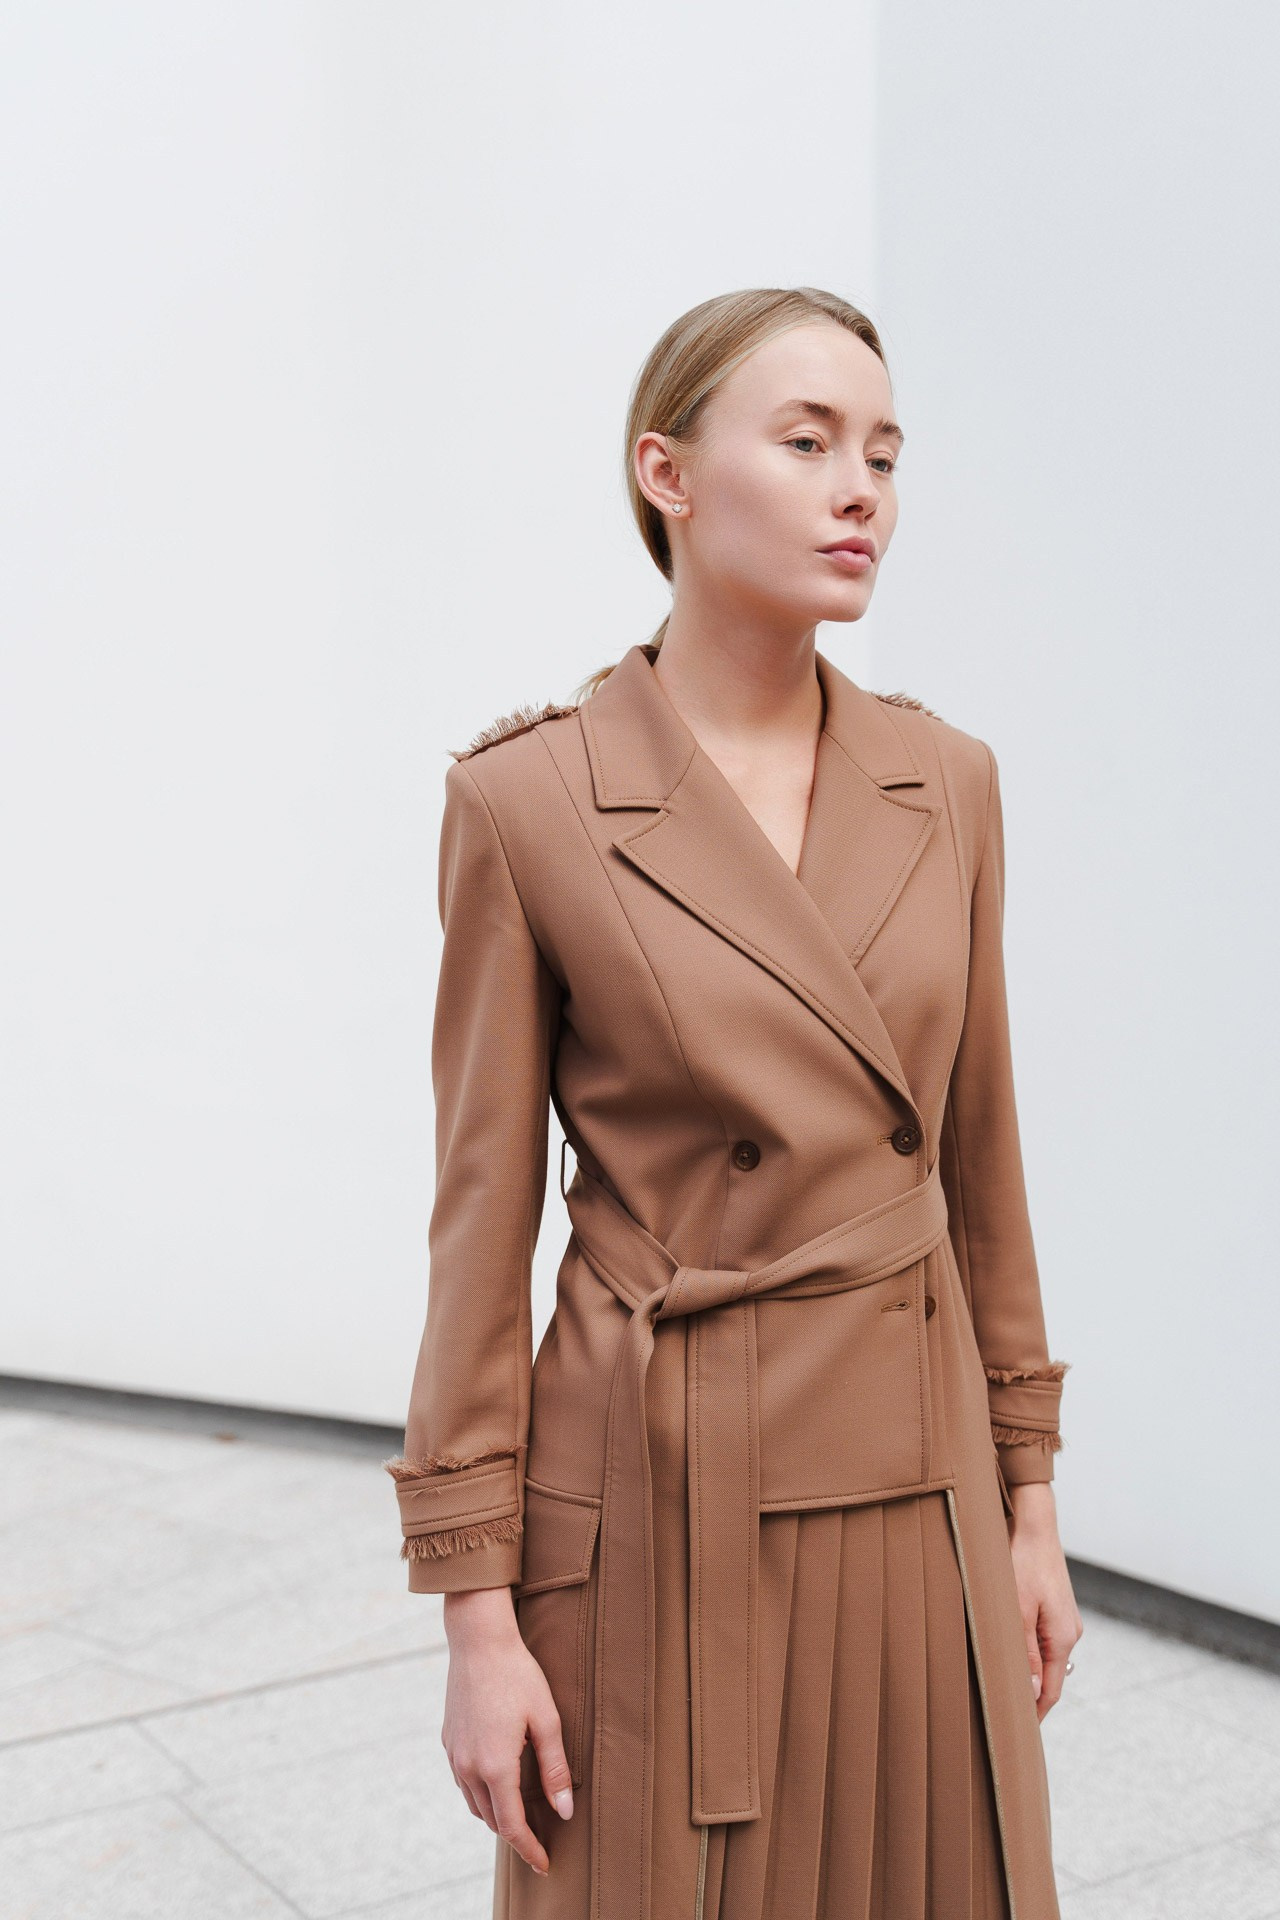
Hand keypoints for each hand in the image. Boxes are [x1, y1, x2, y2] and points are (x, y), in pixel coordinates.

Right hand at [441, 1587, 575, 1875]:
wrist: (479, 1641)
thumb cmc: (518, 1675)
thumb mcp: (546, 1720)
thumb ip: (555, 1769)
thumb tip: (564, 1812)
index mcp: (496, 1766)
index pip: (513, 1825)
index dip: (529, 1849)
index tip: (544, 1864)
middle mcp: (469, 1767)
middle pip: (492, 1819)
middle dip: (515, 1834)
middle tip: (539, 1840)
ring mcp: (454, 1755)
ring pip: (474, 1803)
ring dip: (496, 1814)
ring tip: (520, 1814)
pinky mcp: (448, 1740)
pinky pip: (464, 1782)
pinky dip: (481, 1793)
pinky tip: (497, 1782)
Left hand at [1006, 1482, 1084, 1722]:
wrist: (1034, 1525)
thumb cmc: (1021, 1563)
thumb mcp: (1016, 1611)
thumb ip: (1023, 1653)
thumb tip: (1030, 1692)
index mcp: (1062, 1638)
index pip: (1050, 1691)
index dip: (1035, 1714)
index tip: (1019, 1734)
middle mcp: (1069, 1633)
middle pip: (1051, 1677)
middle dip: (1032, 1699)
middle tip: (1008, 1718)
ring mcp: (1065, 1620)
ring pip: (1048, 1659)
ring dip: (1030, 1675)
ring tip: (1007, 1692)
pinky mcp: (1057, 1609)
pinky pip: (1045, 1641)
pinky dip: (1031, 1655)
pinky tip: (1014, 1657)